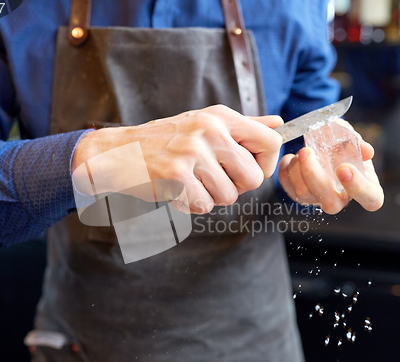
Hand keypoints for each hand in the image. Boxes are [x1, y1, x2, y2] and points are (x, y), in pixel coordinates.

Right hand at [72, 105, 282, 213]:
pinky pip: (204, 206)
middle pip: (253, 178)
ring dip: (210, 197)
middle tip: (212, 180)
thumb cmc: (165, 140)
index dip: (266, 165)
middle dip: (236, 188)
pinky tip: (176, 191)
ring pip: (228, 196)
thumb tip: (280, 124)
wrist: (118, 153)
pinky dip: (191, 205)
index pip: (271, 142)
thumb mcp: (205, 124)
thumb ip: (245, 126)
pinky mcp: (177, 175)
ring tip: (189, 182)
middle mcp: (210, 130)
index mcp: (221, 117)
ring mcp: (192, 152)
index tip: (250, 171)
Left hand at [277, 119, 383, 213]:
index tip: (344, 168)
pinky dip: (286, 169)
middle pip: (331, 204)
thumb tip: (367, 151)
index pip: (371, 198)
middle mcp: (341, 198)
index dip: (359, 188)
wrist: (321, 144)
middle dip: (315, 177)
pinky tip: (291, 158)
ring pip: (304, 195)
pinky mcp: (298, 195)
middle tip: (307, 151)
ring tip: (303, 151)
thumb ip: (357, 141)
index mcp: (364, 186)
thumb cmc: (342, 144)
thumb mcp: (350, 136)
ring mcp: (318, 199)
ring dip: (298, 169)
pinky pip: (288, 188)